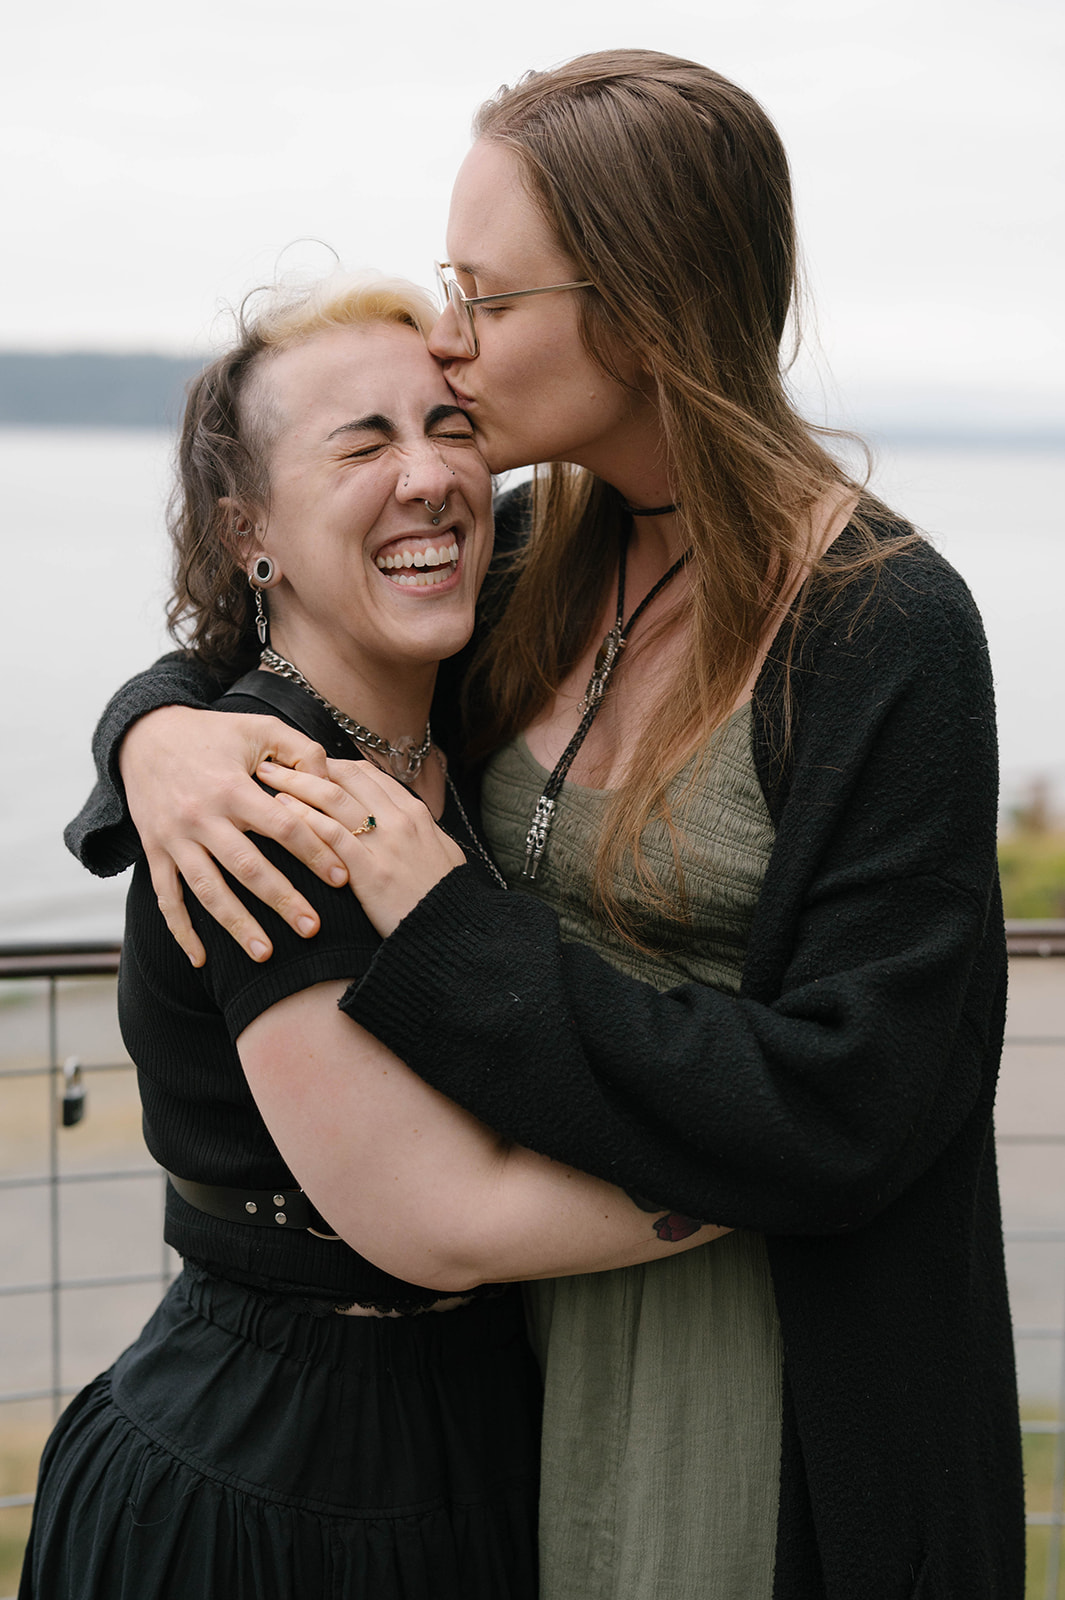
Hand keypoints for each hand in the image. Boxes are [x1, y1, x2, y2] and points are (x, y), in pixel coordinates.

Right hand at [120, 706, 349, 965]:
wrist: (144, 735)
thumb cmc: (214, 734)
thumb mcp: (259, 727)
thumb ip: (301, 750)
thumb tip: (332, 782)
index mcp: (232, 787)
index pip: (282, 826)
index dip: (314, 853)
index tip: (342, 879)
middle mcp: (201, 816)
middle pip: (247, 867)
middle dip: (282, 900)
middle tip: (313, 929)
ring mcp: (174, 838)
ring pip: (207, 891)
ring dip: (236, 925)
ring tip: (265, 956)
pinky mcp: (154, 852)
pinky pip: (166, 898)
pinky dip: (181, 931)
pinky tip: (202, 961)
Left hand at [258, 758, 465, 937]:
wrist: (454, 933)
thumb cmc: (444, 898)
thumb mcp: (442, 854)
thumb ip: (419, 833)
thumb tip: (406, 822)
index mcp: (416, 812)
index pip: (366, 774)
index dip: (330, 766)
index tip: (304, 767)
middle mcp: (401, 819)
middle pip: (345, 777)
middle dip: (305, 765)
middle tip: (274, 761)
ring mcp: (386, 842)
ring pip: (333, 798)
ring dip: (295, 783)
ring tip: (266, 778)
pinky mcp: (371, 870)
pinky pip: (331, 833)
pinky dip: (303, 817)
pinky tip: (279, 811)